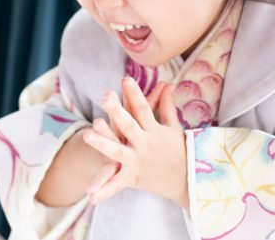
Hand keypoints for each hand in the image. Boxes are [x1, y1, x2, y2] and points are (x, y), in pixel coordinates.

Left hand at [83, 77, 187, 207]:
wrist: (188, 181)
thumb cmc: (178, 150)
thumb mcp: (173, 128)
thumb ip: (167, 105)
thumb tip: (169, 83)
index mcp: (154, 130)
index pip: (143, 109)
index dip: (135, 94)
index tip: (126, 79)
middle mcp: (145, 144)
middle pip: (129, 125)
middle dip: (117, 111)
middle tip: (106, 97)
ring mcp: (138, 161)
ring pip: (117, 151)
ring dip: (102, 143)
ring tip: (86, 134)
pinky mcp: (133, 177)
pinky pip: (117, 184)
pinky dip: (104, 190)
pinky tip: (90, 196)